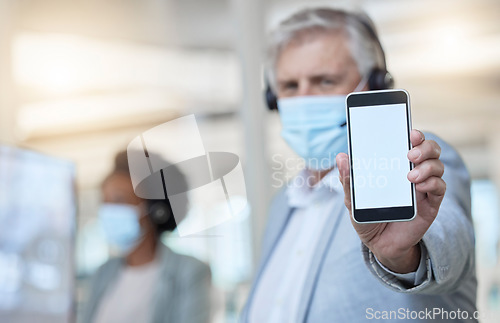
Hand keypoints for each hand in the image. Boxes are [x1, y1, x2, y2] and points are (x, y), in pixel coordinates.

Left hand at [336, 129, 445, 272]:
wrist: (379, 244)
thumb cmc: (367, 217)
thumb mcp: (353, 199)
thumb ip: (349, 179)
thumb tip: (341, 157)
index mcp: (395, 166)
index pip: (410, 143)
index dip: (414, 134)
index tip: (409, 131)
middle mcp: (413, 172)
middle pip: (430, 150)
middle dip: (424, 146)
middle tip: (410, 153)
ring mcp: (424, 188)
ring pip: (437, 166)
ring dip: (427, 166)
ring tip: (410, 176)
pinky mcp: (430, 204)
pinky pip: (440, 188)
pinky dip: (432, 183)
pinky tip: (419, 186)